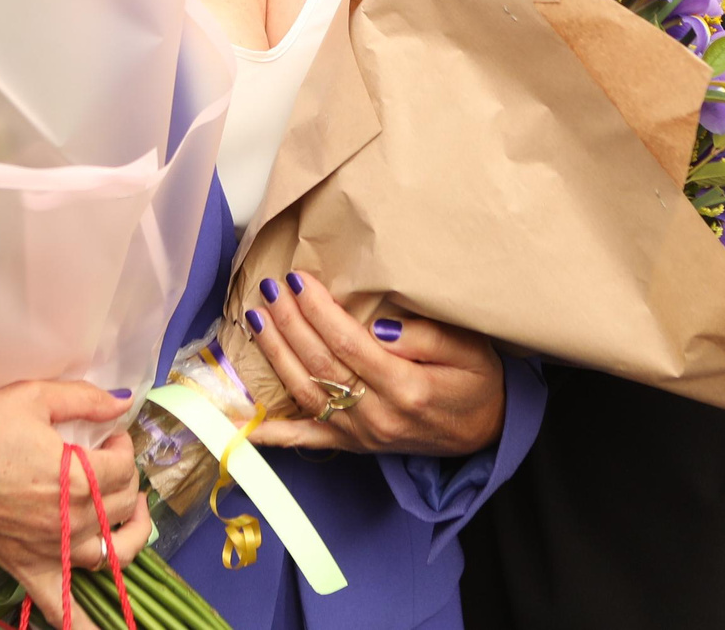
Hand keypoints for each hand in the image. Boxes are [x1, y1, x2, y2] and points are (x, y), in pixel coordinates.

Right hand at [0, 381, 150, 626]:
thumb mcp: (32, 397)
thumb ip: (85, 398)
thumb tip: (124, 401)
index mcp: (78, 478)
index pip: (124, 465)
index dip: (122, 444)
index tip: (107, 435)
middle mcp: (71, 520)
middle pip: (122, 505)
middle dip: (125, 478)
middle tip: (107, 460)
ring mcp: (51, 550)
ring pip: (112, 554)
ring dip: (130, 536)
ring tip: (130, 515)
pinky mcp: (27, 569)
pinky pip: (60, 608)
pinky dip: (82, 622)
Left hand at [243, 271, 505, 456]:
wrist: (485, 432)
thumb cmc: (477, 382)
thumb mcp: (469, 350)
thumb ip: (427, 337)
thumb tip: (379, 328)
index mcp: (407, 388)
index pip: (350, 345)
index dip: (319, 311)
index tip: (298, 279)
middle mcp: (378, 415)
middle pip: (321, 365)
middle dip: (290, 323)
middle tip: (270, 288)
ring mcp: (361, 434)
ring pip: (306, 393)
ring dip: (276, 355)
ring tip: (257, 318)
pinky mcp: (352, 445)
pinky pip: (306, 439)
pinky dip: (270, 433)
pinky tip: (239, 421)